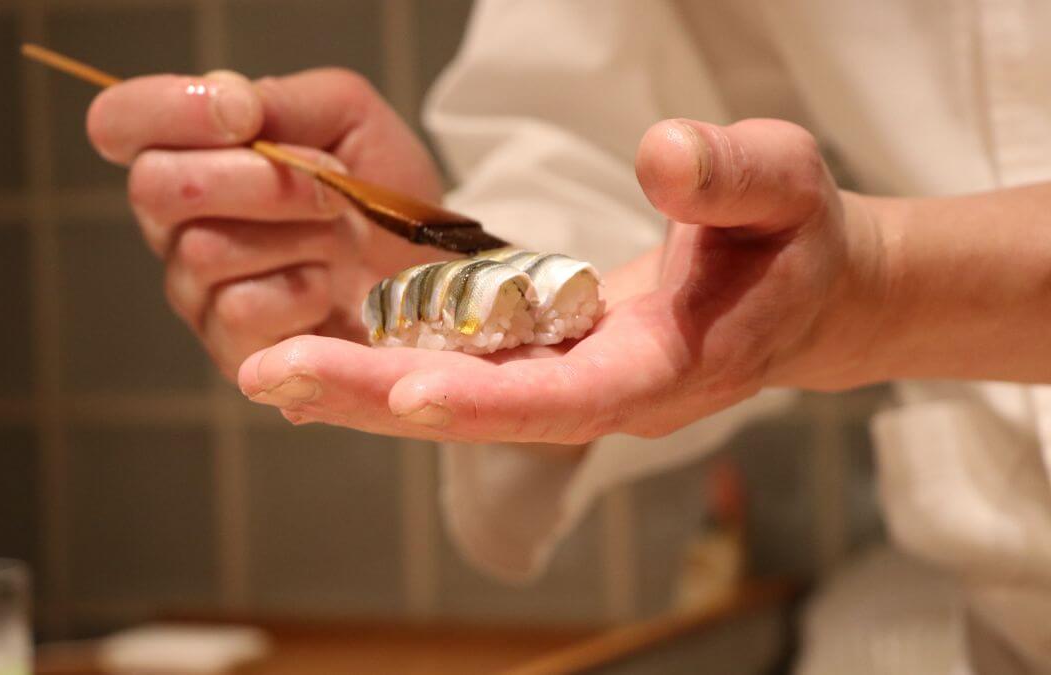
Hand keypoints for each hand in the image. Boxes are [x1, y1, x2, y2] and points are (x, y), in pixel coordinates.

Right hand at [87, 68, 447, 376]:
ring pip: (206, 251)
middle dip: (256, 177)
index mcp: (187, 155)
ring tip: (345, 235)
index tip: (247, 114)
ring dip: (300, 234)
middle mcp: (175, 226)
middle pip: (155, 188)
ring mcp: (196, 294)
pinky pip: (242, 312)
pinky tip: (331, 290)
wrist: (436, 266)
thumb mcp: (348, 117)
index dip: (169, 110)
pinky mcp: (231, 352)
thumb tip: (236, 109)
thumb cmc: (382, 186)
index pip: (120, 121)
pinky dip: (305, 292)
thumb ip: (285, 101)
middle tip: (330, 182)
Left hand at [236, 119, 885, 443]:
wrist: (801, 292)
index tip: (402, 389)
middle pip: (481, 411)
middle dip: (377, 397)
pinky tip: (324, 354)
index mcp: (663, 366)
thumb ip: (729, 179)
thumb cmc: (795, 240)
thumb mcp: (786, 187)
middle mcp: (603, 392)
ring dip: (364, 387)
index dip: (487, 399)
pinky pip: (463, 372)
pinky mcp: (549, 360)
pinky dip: (393, 367)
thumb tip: (661, 155)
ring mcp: (570, 381)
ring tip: (268, 368)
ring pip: (458, 398)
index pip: (568, 396)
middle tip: (271, 372)